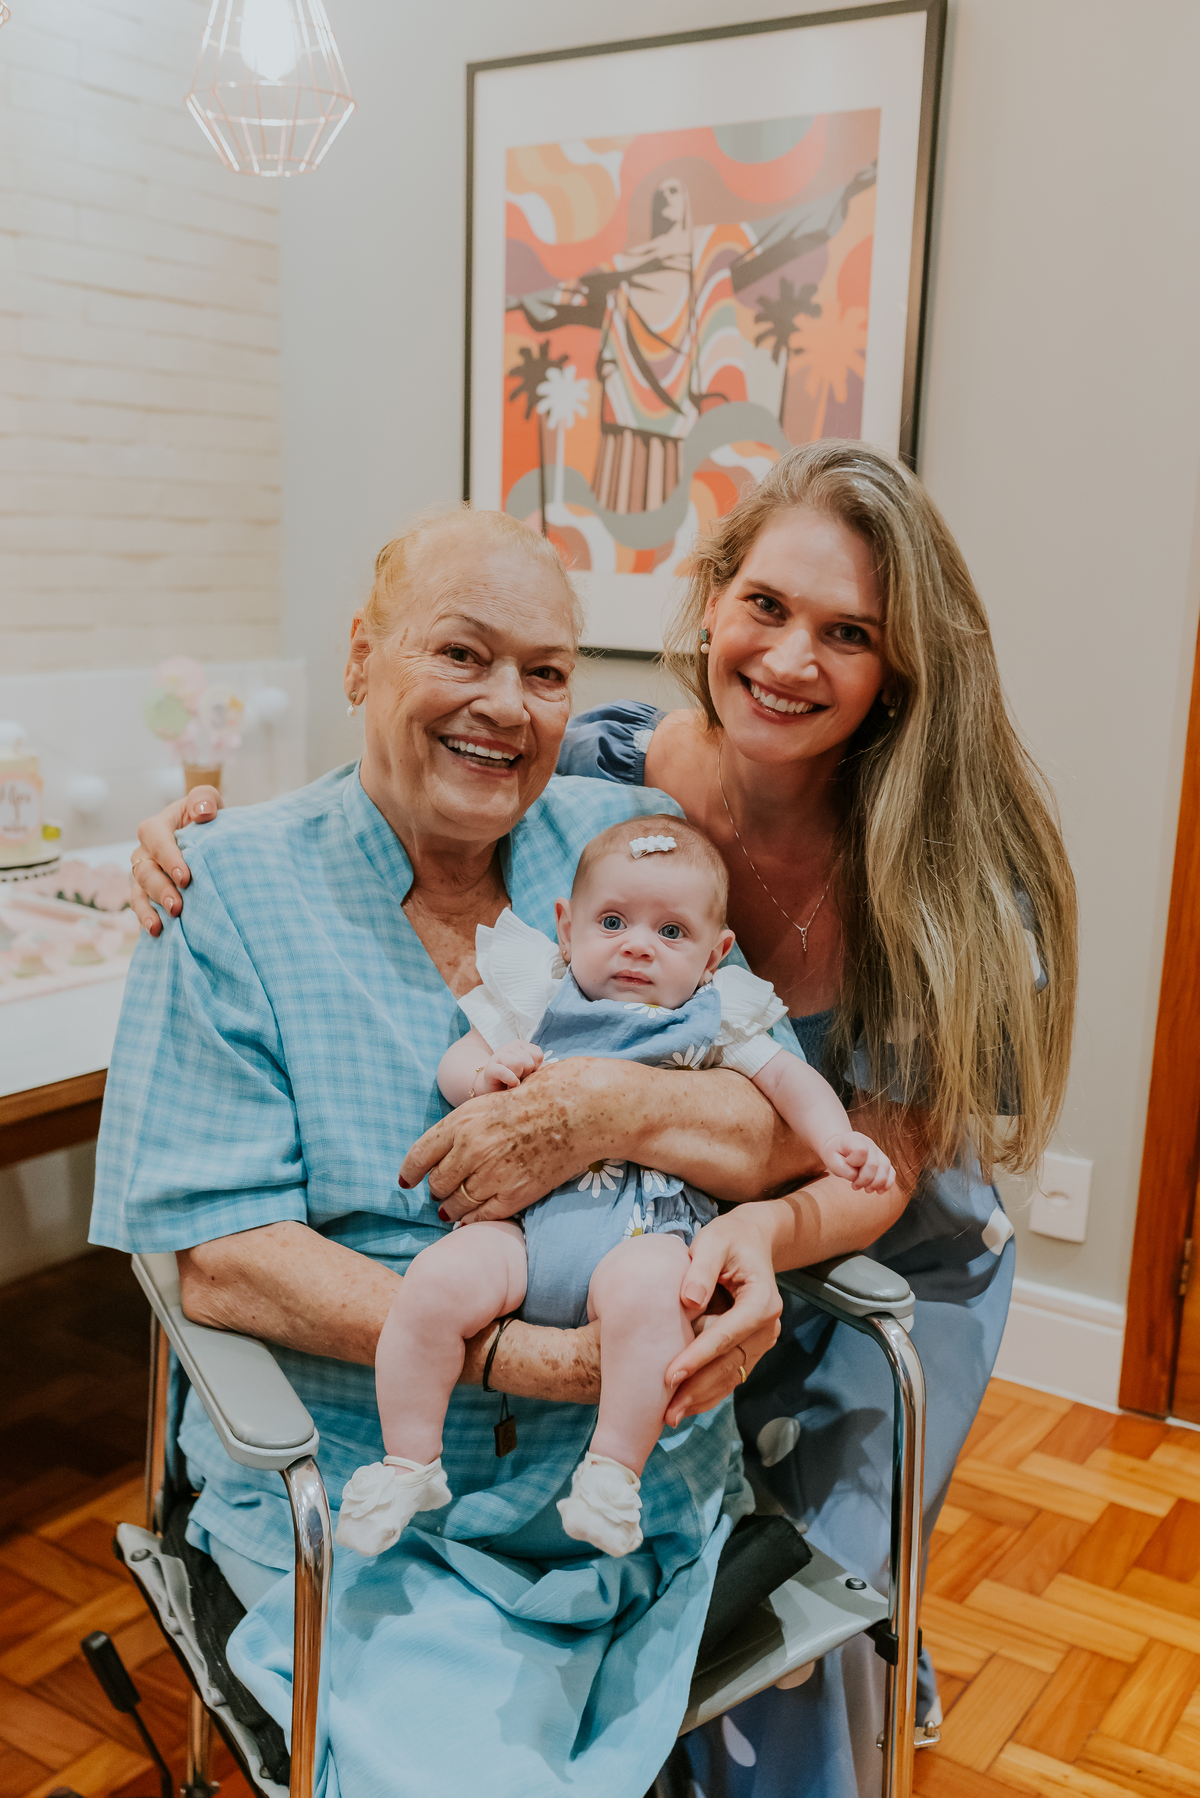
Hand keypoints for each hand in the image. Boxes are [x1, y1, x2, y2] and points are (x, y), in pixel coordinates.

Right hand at [129, 787, 222, 934]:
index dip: (168, 858)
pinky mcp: (146, 892)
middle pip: (145, 870)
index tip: (185, 877)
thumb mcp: (206, 801)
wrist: (205, 837)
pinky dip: (146, 918)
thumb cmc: (205, 817)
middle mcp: (144, 851)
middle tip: (178, 907)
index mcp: (156, 827)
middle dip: (160, 889)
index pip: (156, 839)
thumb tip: (204, 812)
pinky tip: (156, 932)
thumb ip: (204, 799)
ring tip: (163, 924)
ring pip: (139, 891)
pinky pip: (140, 906)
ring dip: (150, 908)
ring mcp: (143, 873)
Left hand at [402, 1058, 621, 1223]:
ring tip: (455, 1207)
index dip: (409, 1172)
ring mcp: (492, 1174)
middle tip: (444, 1190)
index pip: (419, 1155)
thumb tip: (445, 1150)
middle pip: (436, 1184)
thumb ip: (463, 1125)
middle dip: (438, 1189)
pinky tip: (472, 1217)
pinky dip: (473, 1219)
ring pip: (455, 1204)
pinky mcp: (515, 1194)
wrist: (580, 1110)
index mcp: (462, 1121)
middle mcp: (471, 1149)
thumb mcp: (490, 1100)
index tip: (406, 1182)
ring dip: (452, 1208)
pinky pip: (481, 1216)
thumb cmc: (538, 1096)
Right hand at [473, 1041, 543, 1093]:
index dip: (536, 1068)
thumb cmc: (514, 1079)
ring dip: (517, 1077)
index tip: (528, 1073)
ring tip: (514, 1081)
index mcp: (522, 1045)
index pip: (538, 1054)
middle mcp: (511, 1047)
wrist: (491, 1087)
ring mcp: (499, 1055)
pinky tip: (511, 1084)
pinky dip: (510, 1080)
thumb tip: (555, 1069)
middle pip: (528, 1061)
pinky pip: (504, 1071)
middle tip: (519, 1078)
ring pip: (517, 1063)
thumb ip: (540, 1068)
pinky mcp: (490, 1068)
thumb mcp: (529, 1071)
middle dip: (526, 1074)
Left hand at [662, 1204, 784, 1425]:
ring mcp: (761, 1341)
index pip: (726, 1335)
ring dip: (702, 1398)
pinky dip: (709, 1392)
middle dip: (697, 1389)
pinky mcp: (751, 1349)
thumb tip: (688, 1301)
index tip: (670, 1375)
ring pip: (732, 1376)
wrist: (752, 1242)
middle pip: (730, 1364)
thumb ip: (701, 1269)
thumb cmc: (729, 1240)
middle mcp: (767, 1327)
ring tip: (670, 1417)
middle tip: (666, 1412)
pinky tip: (686, 1405)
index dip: (698, 1357)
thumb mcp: (714, 1242)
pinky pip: (731, 1375)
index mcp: (762, 1301)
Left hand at [822, 1131, 894, 1192]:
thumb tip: (856, 1177)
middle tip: (855, 1186)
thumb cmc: (836, 1154)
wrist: (840, 1147)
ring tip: (867, 1190)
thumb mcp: (831, 1160)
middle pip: (874, 1164)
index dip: (854, 1162)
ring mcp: (878, 1152)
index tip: (846, 1164)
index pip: (861, 1151)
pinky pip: (891, 1172)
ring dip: (876, 1183)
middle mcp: (870, 1144)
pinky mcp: (883, 1161)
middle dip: (864, 1180)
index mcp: (855, 1140)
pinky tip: (879, 1191)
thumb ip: (842, 1169)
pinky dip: (887, 1183)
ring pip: (886, 1168)